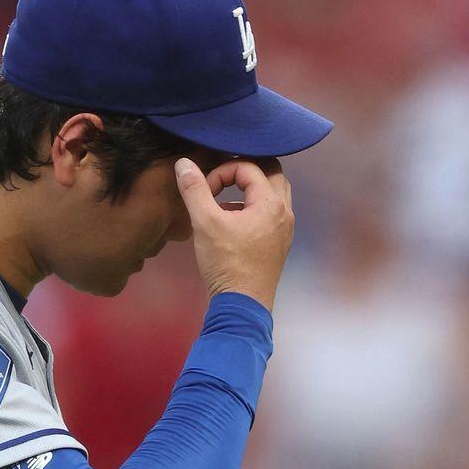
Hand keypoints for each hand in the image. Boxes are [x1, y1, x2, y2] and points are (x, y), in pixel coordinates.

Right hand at [174, 155, 293, 312]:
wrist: (241, 306)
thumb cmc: (226, 264)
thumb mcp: (205, 223)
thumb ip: (195, 189)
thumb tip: (183, 163)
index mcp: (271, 202)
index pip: (249, 167)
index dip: (222, 172)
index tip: (205, 191)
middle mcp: (284, 212)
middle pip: (270, 174)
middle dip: (243, 174)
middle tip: (221, 182)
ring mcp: (285, 230)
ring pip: (273, 195)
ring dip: (249, 192)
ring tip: (225, 204)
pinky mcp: (279, 245)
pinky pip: (270, 215)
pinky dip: (253, 210)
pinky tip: (231, 226)